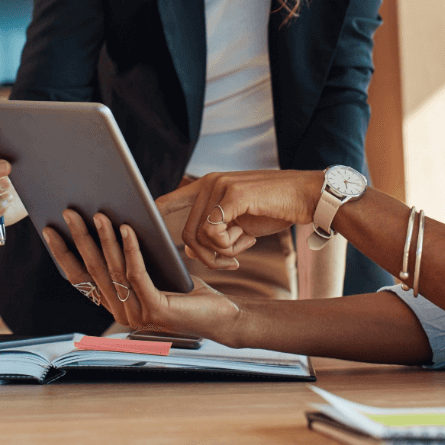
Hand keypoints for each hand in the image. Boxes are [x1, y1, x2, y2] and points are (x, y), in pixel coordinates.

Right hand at [42, 211, 241, 340]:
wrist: (222, 317)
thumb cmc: (188, 291)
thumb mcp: (156, 271)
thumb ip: (133, 260)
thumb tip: (115, 222)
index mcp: (116, 303)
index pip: (81, 278)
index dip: (64, 254)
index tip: (50, 230)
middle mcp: (121, 311)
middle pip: (94, 270)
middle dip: (80, 238)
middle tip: (69, 213)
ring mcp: (137, 313)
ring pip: (114, 269)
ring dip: (104, 238)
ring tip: (99, 213)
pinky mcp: (156, 309)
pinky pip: (137, 273)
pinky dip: (131, 248)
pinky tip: (128, 228)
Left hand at [156, 171, 324, 270]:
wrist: (308, 195)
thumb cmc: (276, 208)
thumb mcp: (241, 220)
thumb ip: (216, 229)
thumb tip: (189, 248)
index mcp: (210, 186)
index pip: (169, 200)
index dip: (153, 217)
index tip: (137, 232)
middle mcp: (210, 182)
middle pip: (186, 231)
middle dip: (203, 255)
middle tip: (228, 261)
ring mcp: (220, 186)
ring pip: (198, 235)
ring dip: (219, 252)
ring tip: (240, 250)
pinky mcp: (233, 194)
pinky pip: (214, 232)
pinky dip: (228, 245)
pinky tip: (247, 241)